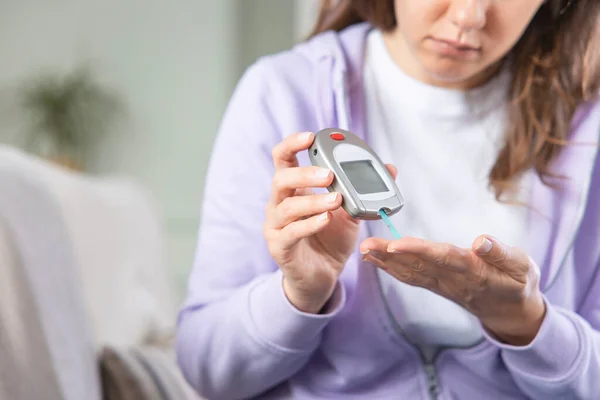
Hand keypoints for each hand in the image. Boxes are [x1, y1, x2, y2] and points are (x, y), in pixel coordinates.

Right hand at [263, 131, 396, 313]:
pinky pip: (291, 233)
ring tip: (336, 200)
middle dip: (305, 174)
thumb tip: (390, 168)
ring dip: (313, 200)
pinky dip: (310, 224)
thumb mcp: (351, 211)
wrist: (324, 275)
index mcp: (292, 189)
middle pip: (280, 179)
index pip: (283, 158)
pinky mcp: (280, 247)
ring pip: (287, 207)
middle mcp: (279, 204)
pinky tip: (326, 219)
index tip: (311, 137)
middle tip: (329, 175)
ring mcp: (276, 227)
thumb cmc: (331, 239)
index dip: (293, 144)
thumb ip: (364, 189)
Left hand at [360, 235, 545, 345]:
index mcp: (474, 271)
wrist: (511, 313)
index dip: (419, 251)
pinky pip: (411, 277)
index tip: (397, 244)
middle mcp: (453, 280)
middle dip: (391, 254)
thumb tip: (481, 241)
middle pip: (418, 265)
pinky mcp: (437, 286)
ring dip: (385, 261)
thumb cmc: (518, 283)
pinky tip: (375, 259)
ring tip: (364, 249)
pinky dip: (392, 268)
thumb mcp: (522, 267)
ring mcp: (442, 285)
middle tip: (366, 244)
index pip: (443, 258)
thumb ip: (502, 254)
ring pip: (411, 271)